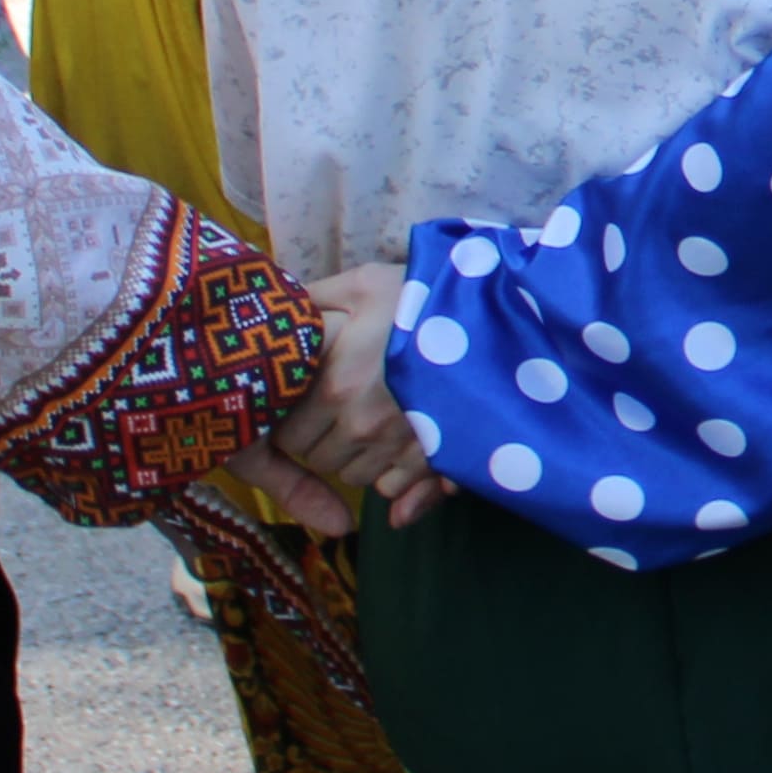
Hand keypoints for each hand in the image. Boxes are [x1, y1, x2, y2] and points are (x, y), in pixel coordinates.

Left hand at [280, 265, 444, 527]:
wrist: (493, 316)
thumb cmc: (423, 298)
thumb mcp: (363, 284)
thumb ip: (313, 301)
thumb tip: (278, 314)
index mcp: (335, 385)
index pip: (286, 434)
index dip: (293, 421)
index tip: (306, 404)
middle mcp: (361, 424)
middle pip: (319, 460)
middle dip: (323, 441)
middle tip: (338, 414)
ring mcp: (399, 446)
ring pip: (354, 476)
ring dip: (356, 458)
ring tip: (370, 425)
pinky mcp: (432, 458)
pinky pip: (392, 487)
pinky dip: (389, 474)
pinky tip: (397, 444)